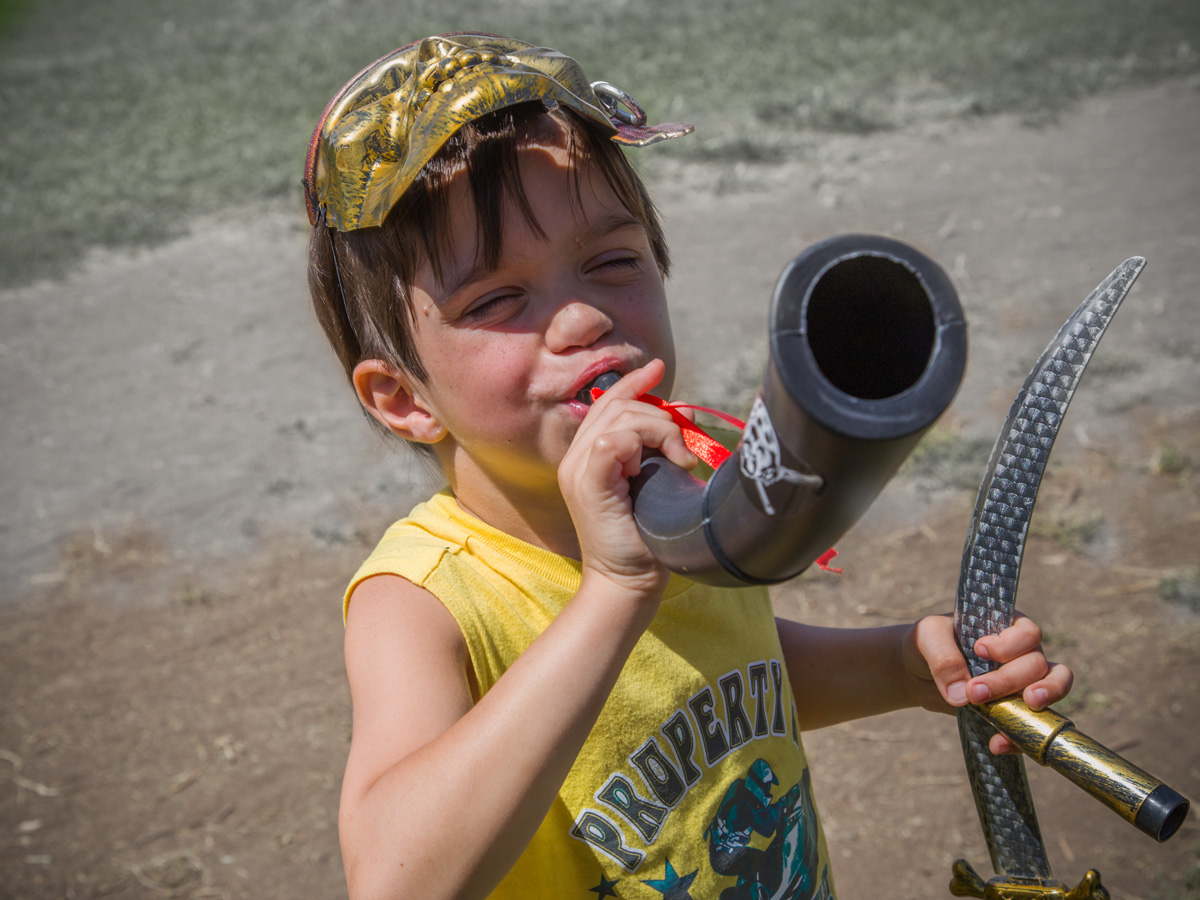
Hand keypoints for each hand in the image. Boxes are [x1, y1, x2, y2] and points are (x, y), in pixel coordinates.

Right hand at [557, 359, 696, 596]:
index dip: (633, 383)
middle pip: (616, 405)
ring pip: (618, 419)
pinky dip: (641, 444)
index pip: (607, 403)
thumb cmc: (645, 539)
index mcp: (587, 456)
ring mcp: (577, 471)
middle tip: (683, 446)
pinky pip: (611, 443)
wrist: (627, 582)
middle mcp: (575, 458)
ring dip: (658, 430)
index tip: (658, 368)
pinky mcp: (588, 485)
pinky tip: (657, 467)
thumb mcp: (654, 483)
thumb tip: (684, 412)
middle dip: (658, 415)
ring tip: (679, 461)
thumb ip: (658, 449)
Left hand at [902, 613, 1073, 754]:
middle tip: (976, 693)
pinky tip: (997, 744)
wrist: (917, 671)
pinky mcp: (1014, 710)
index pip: (1028, 634)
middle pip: (1035, 666)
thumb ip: (944, 658)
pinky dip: (1019, 737)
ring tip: (1027, 709)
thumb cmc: (928, 643)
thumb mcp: (927, 638)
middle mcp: (1023, 653)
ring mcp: (1022, 683)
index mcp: (1006, 626)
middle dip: (1008, 681)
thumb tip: (963, 695)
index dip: (1011, 645)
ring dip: (1039, 704)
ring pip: (1050, 690)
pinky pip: (1031, 725)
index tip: (980, 650)